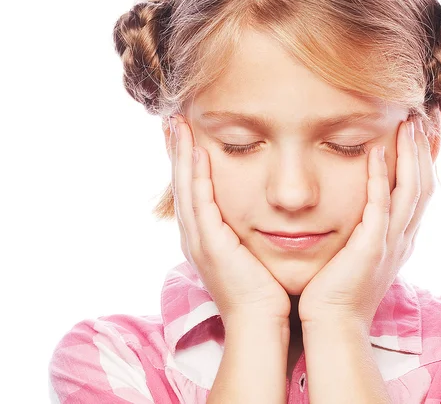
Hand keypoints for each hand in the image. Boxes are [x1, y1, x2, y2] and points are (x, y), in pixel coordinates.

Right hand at [169, 114, 290, 328]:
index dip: (185, 162)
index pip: (192, 190)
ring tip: (176, 124)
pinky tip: (196, 151)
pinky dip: (196, 176)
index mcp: (205, 237)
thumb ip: (249, 232)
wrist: (261, 323)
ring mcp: (199, 240)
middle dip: (176, 151)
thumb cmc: (264, 291)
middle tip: (172, 120)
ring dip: (180, 155)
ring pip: (185, 188)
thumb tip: (263, 214)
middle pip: (181, 184)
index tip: (185, 134)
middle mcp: (195, 236)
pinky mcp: (210, 244)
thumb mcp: (251, 254)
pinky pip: (200, 202)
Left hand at [298, 117, 434, 327]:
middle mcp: (403, 239)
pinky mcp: (371, 248)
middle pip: (423, 186)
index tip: (418, 134)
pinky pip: (380, 206)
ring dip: (410, 156)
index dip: (422, 162)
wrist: (333, 323)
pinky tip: (376, 152)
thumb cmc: (338, 289)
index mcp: (400, 239)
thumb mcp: (359, 254)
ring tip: (407, 125)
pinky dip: (380, 178)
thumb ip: (366, 230)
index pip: (419, 192)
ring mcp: (390, 244)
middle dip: (422, 152)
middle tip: (419, 120)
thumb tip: (362, 208)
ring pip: (410, 191)